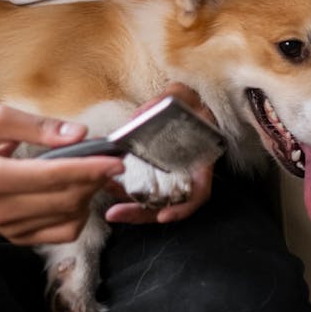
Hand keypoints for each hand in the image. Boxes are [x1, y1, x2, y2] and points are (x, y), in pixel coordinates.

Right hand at [0, 105, 124, 245]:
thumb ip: (41, 126)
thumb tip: (81, 134)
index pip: (53, 176)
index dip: (90, 168)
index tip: (117, 160)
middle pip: (66, 201)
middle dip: (95, 181)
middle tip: (110, 161)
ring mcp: (6, 229)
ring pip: (69, 220)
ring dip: (89, 197)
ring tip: (90, 174)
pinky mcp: (15, 238)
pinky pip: (62, 234)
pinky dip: (78, 215)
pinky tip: (76, 194)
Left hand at [104, 82, 217, 224]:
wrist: (190, 103)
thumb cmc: (190, 102)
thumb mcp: (182, 95)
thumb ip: (164, 102)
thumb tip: (139, 115)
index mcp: (201, 162)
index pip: (198, 193)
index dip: (182, 209)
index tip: (163, 216)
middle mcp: (188, 175)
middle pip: (169, 205)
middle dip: (142, 214)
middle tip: (116, 214)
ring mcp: (172, 176)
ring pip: (154, 203)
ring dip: (131, 209)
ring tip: (109, 207)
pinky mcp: (156, 172)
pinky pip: (144, 190)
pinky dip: (128, 194)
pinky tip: (110, 189)